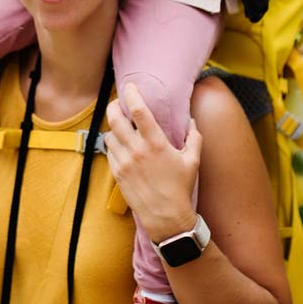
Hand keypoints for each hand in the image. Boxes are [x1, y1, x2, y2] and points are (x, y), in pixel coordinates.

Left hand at [105, 84, 201, 241]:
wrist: (166, 216)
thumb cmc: (180, 188)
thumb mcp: (192, 160)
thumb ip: (194, 137)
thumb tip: (191, 121)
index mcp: (156, 143)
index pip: (138, 110)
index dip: (131, 94)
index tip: (129, 87)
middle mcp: (137, 150)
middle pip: (114, 118)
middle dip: (113, 107)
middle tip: (117, 104)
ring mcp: (124, 162)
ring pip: (109, 135)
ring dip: (114, 128)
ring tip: (121, 128)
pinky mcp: (117, 173)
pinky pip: (109, 152)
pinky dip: (113, 146)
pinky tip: (122, 147)